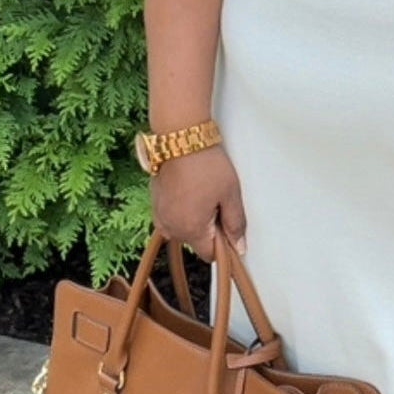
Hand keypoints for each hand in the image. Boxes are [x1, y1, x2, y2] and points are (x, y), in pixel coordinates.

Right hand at [150, 144, 246, 262]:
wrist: (180, 139)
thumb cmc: (205, 164)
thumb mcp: (230, 194)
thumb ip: (235, 224)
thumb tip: (238, 246)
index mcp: (191, 230)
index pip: (210, 254)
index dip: (223, 244)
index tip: (229, 227)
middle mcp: (171, 227)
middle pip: (196, 242)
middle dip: (209, 229)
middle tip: (218, 202)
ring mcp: (160, 215)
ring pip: (183, 229)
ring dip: (194, 219)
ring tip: (203, 193)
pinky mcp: (155, 203)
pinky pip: (171, 216)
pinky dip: (182, 209)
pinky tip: (191, 190)